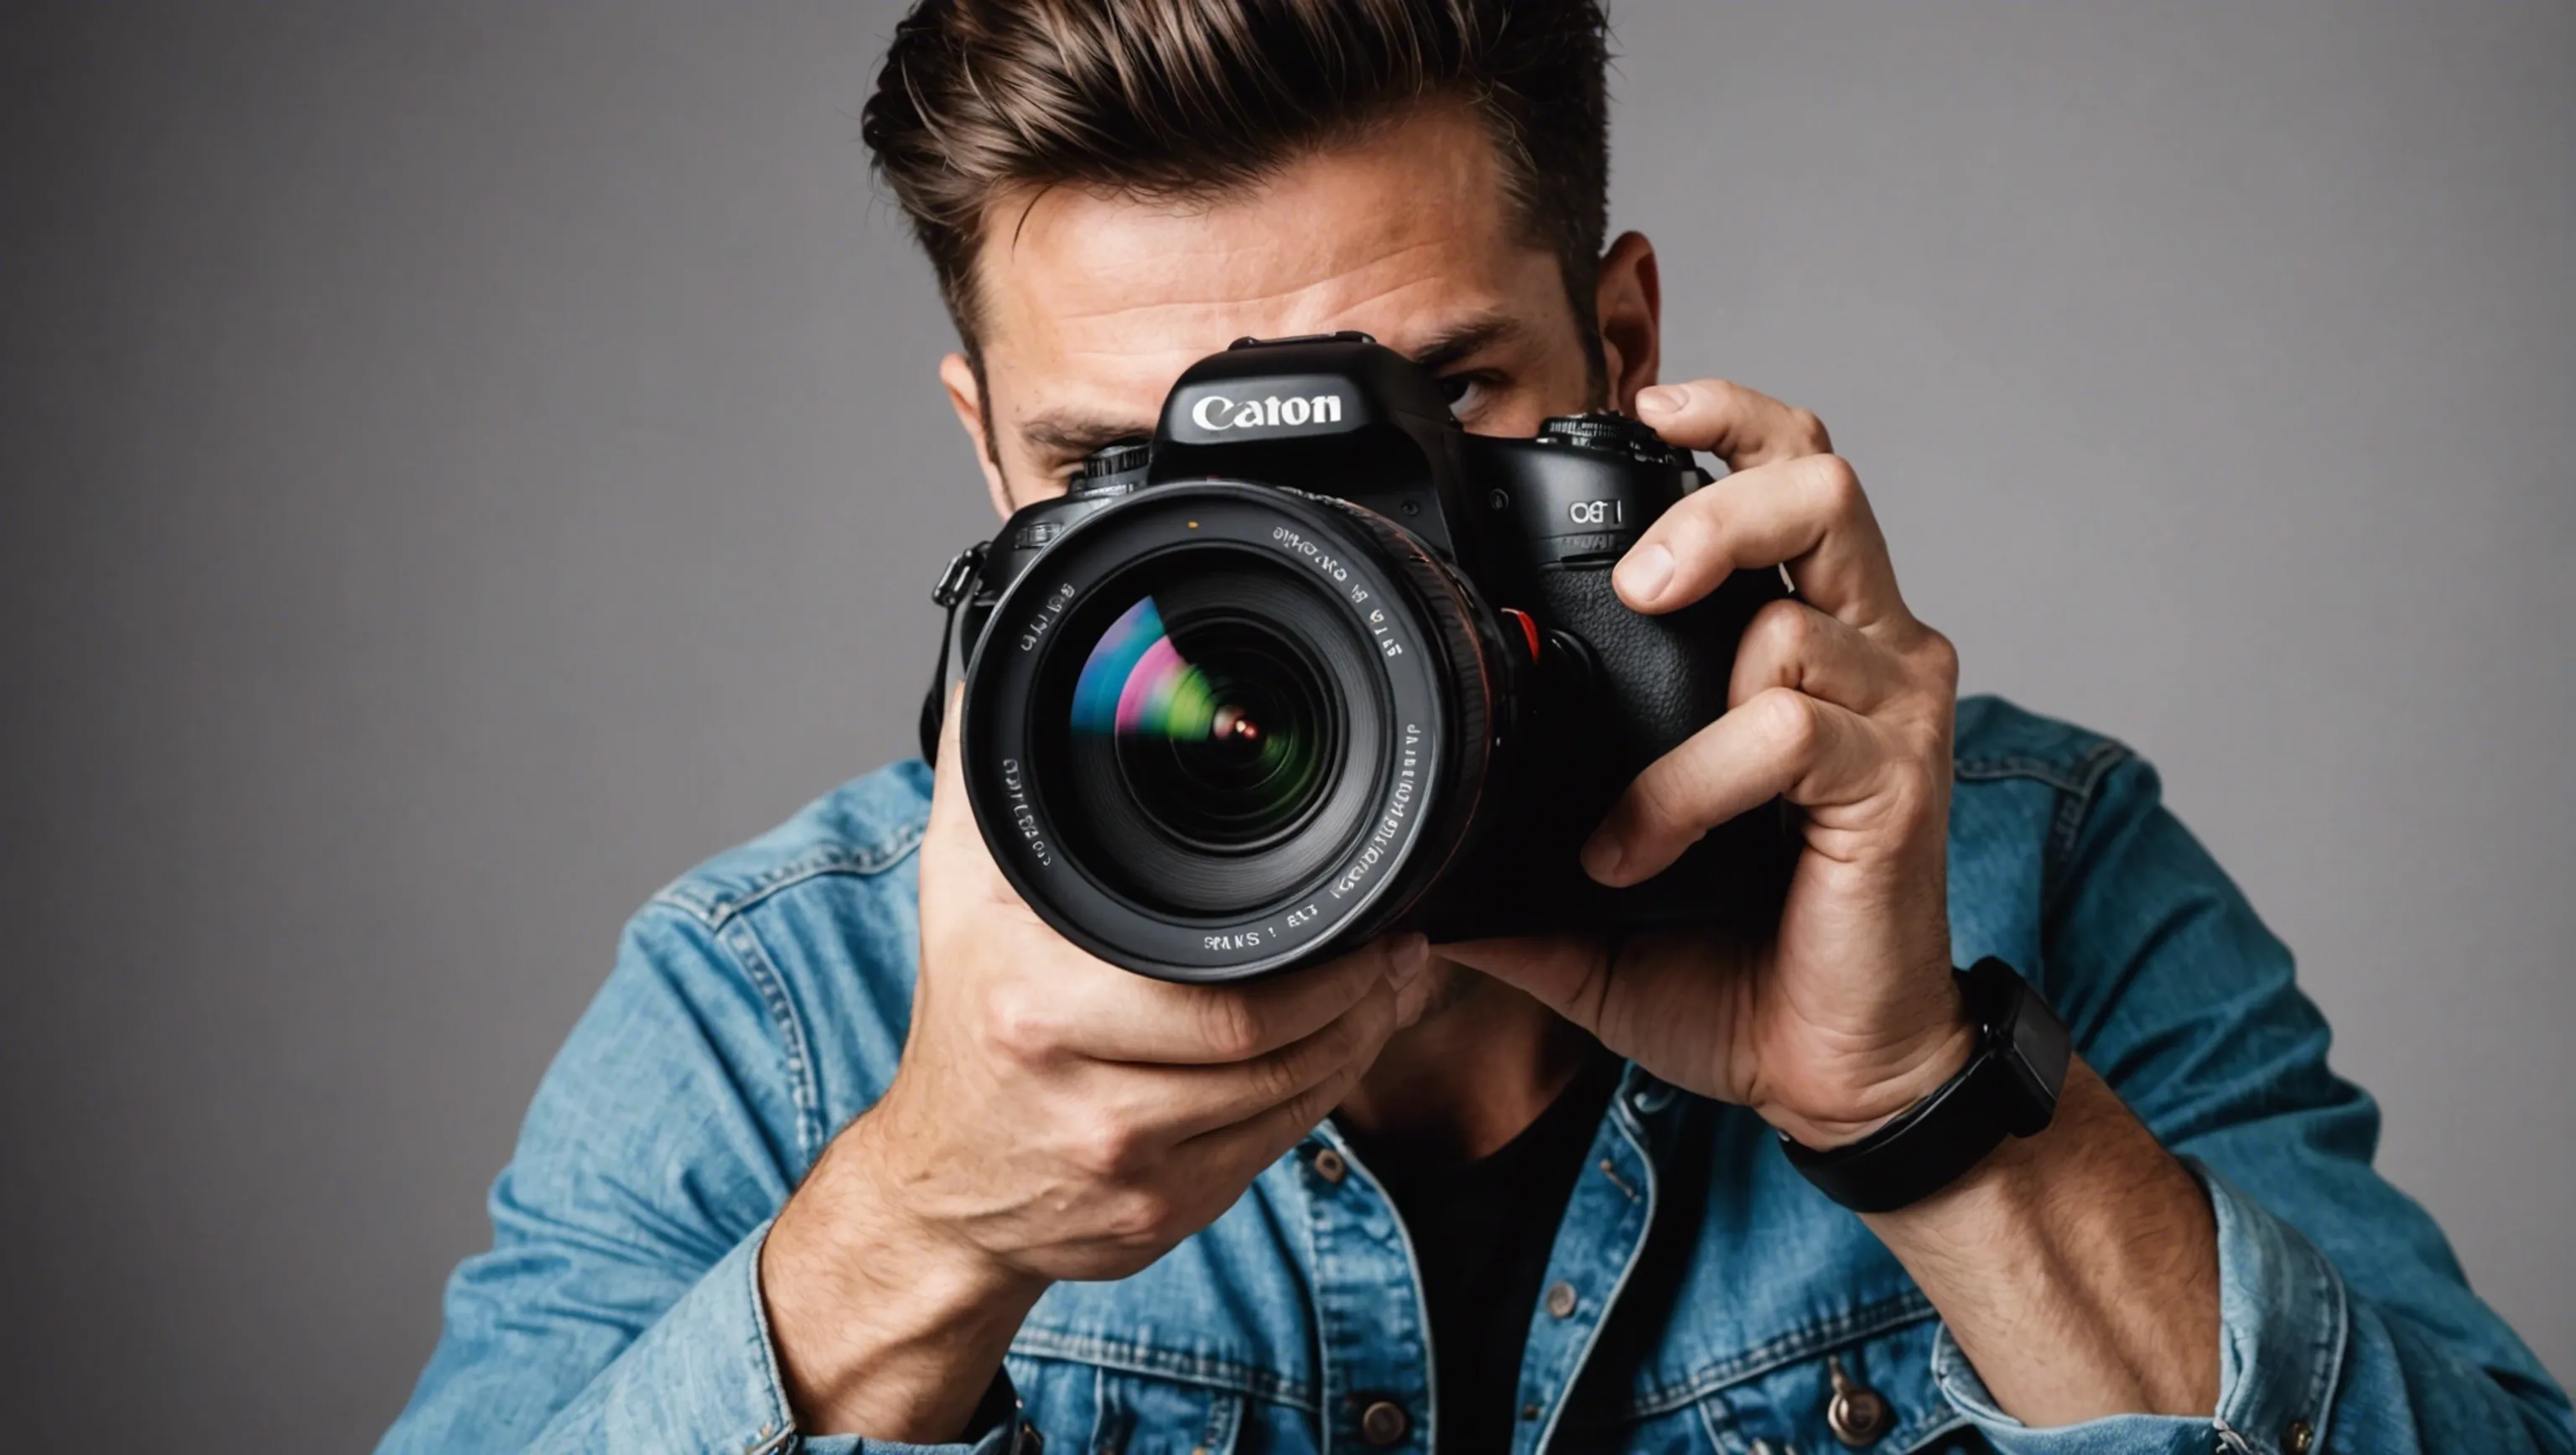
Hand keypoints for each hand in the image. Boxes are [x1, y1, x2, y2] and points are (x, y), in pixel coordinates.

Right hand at [761, 690, 1431, 1435]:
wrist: (943, 1183)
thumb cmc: (968, 1012)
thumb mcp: (965, 881)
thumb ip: (994, 762)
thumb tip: (1015, 636)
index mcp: (1042, 1004)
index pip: (1224, 993)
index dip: (1323, 964)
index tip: (1373, 916)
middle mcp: (1086, 1094)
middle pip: (1270, 1049)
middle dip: (1362, 999)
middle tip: (1404, 950)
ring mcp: (1129, 1167)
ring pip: (1288, 1104)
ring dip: (1360, 1045)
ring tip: (1392, 990)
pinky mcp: (1165, 1219)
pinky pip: (1273, 1150)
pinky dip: (1322, 1096)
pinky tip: (1341, 1050)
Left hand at [1441, 380, 1967, 1148]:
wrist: (1830, 1072)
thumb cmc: (1738, 961)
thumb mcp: (1598, 890)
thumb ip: (1516, 848)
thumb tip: (1399, 842)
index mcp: (1807, 637)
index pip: (1789, 470)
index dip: (1726, 417)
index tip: (1640, 407)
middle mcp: (1866, 649)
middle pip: (1822, 481)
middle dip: (1717, 490)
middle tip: (1635, 574)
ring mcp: (1890, 712)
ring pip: (1802, 607)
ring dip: (1684, 679)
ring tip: (1619, 794)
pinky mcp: (1897, 783)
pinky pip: (1787, 732)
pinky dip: (1690, 786)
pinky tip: (1639, 853)